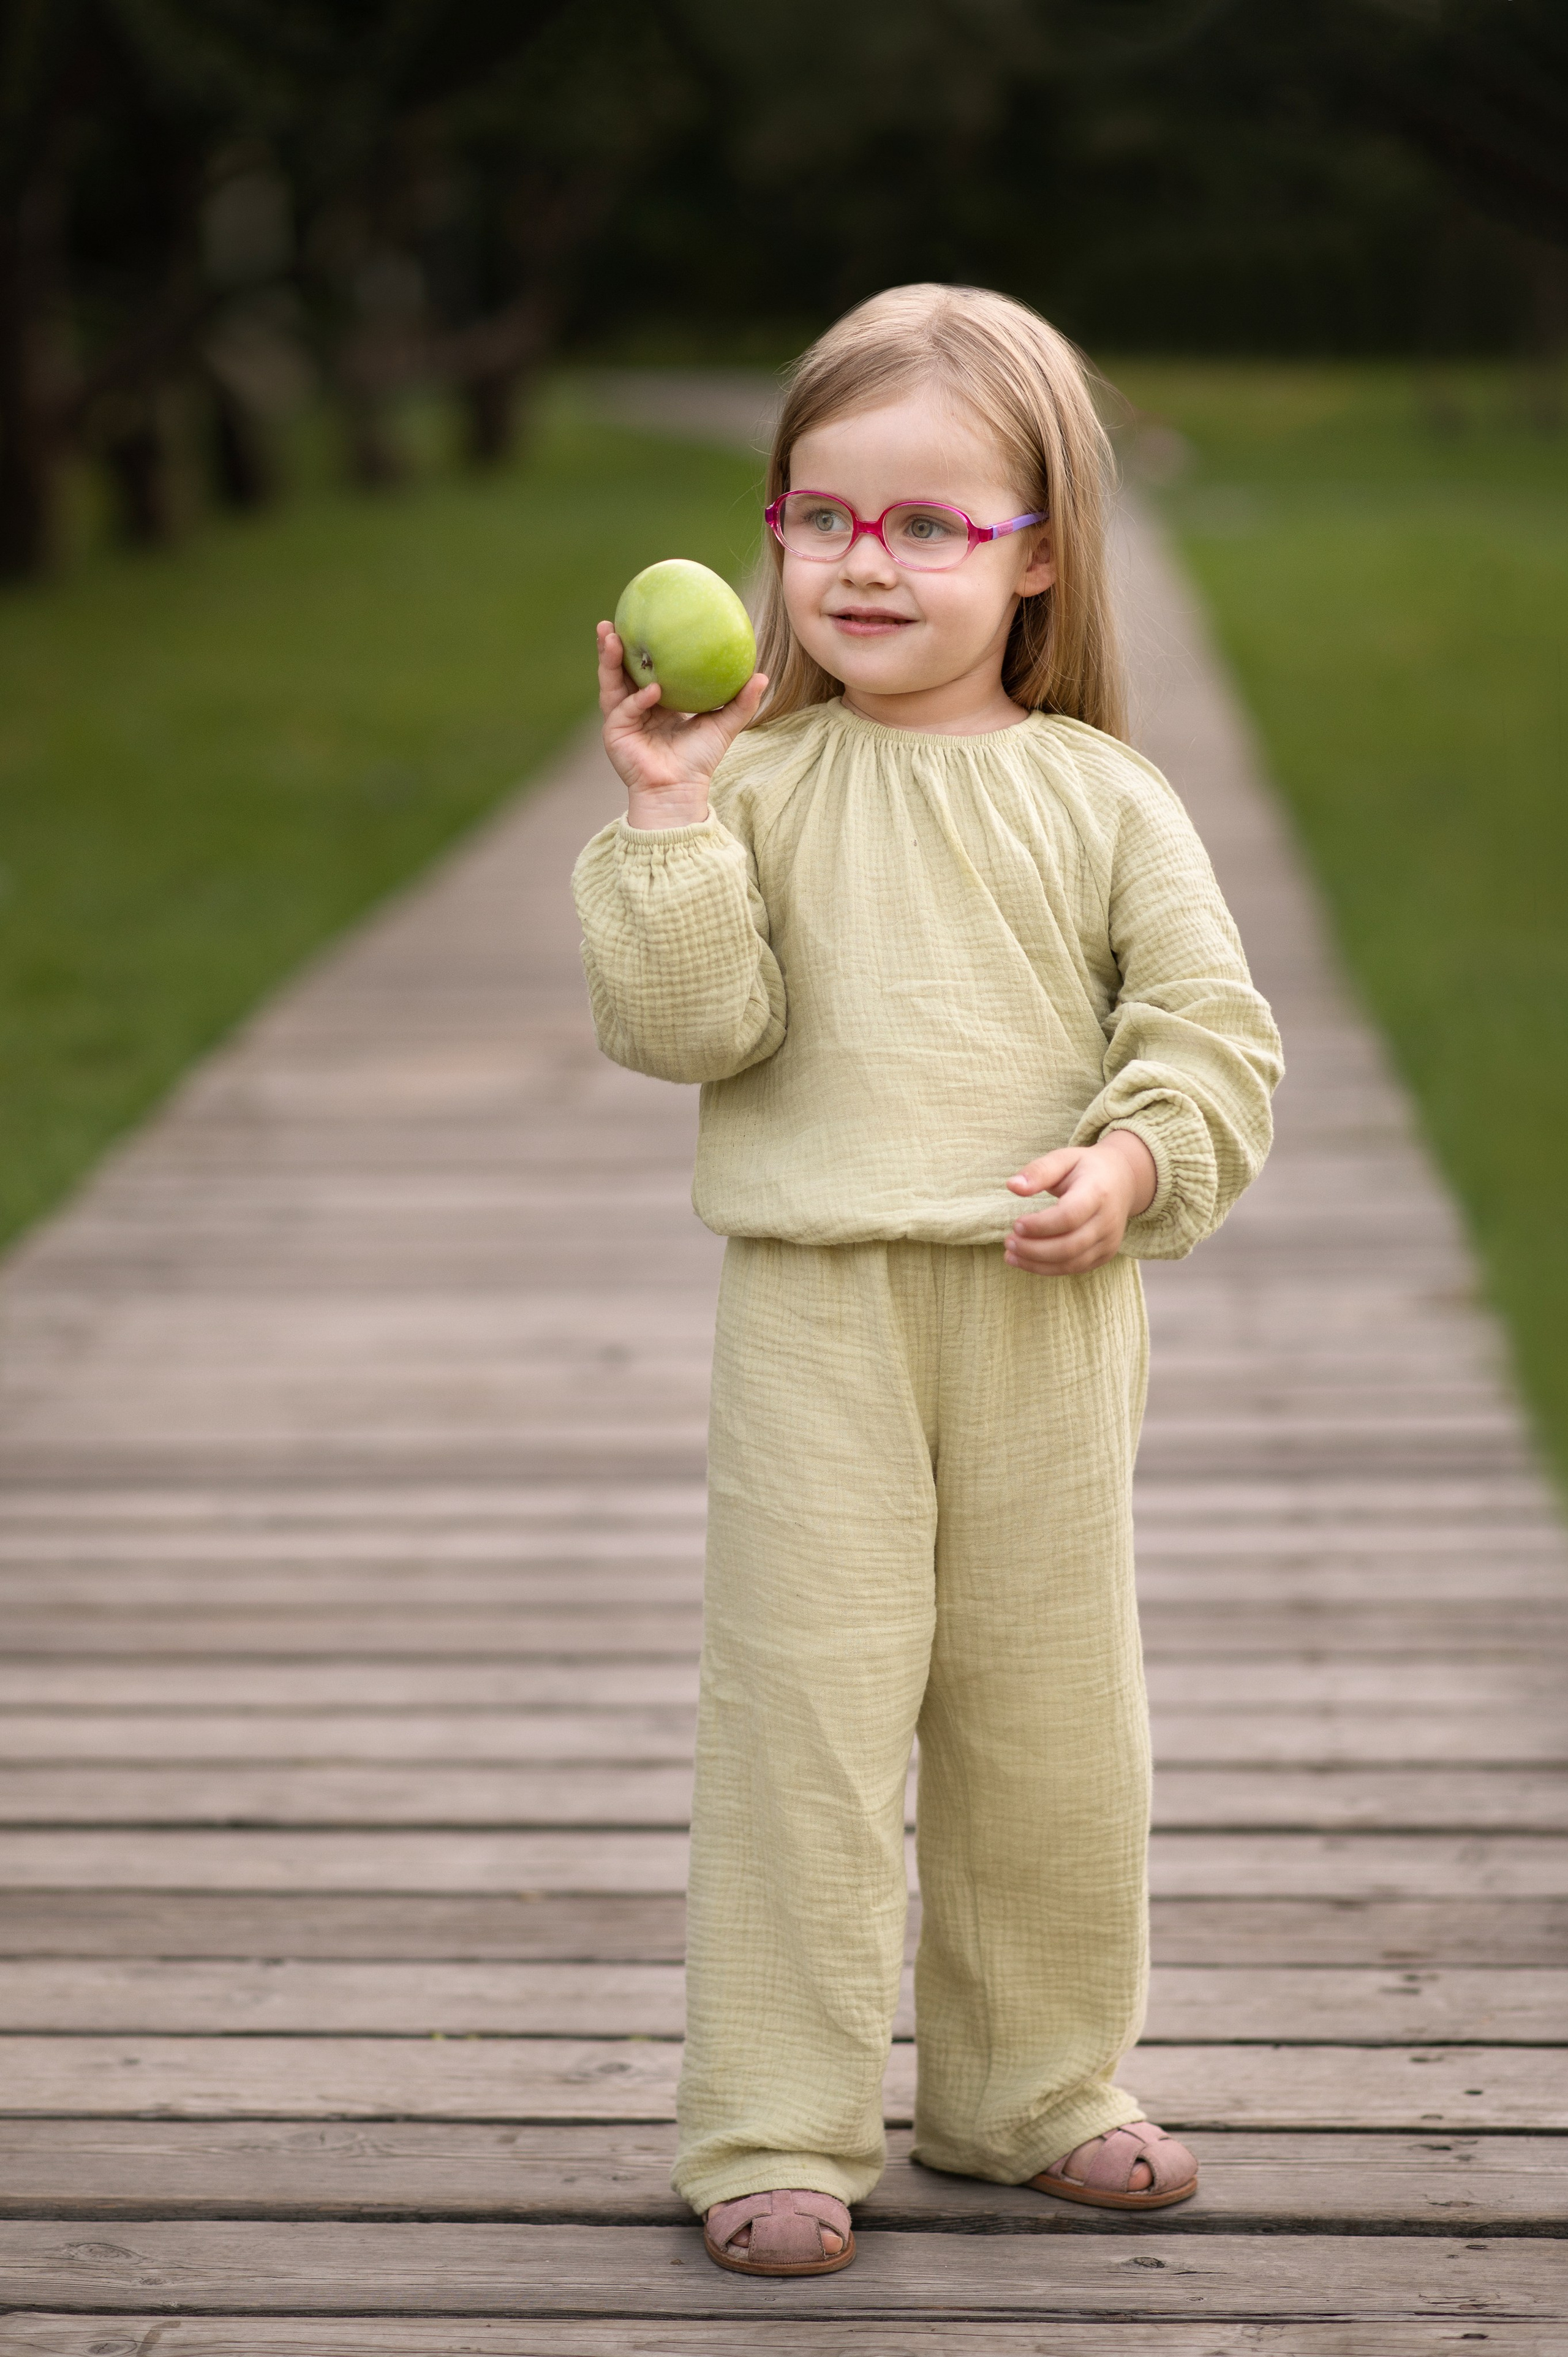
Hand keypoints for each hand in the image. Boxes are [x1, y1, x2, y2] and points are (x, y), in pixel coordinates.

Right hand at [598, 622, 766, 829]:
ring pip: (610, 684)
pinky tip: (654, 690)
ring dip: (608, 660)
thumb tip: (762, 675)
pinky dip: (639, 699)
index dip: (639, 645)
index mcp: (653, 702)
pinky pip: (625, 709)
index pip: (642, 667)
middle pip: (618, 670)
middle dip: (611, 646)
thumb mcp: (722, 725)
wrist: (681, 790)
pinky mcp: (615, 734)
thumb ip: (740, 702)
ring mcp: (622, 720)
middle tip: (610, 622)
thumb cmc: (699, 760)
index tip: (640, 619)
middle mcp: (634, 707)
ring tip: (611, 638)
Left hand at [1003, 1133, 1157, 1273]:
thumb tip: (1012, 1185)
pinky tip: (1026, 1260)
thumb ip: (1039, 1171)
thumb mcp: (1064, 1158)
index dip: (1040, 1225)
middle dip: (1034, 1249)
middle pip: (1069, 1246)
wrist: (1122, 1181)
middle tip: (1009, 1241)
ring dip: (1036, 1263)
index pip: (1069, 1216)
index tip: (1016, 1224)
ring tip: (1011, 1254)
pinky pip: (1075, 1269)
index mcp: (1098, 1192)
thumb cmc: (1086, 1169)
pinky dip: (1047, 1269)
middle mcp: (1108, 1220)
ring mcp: (1109, 1241)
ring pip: (1071, 1263)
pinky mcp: (1105, 1255)